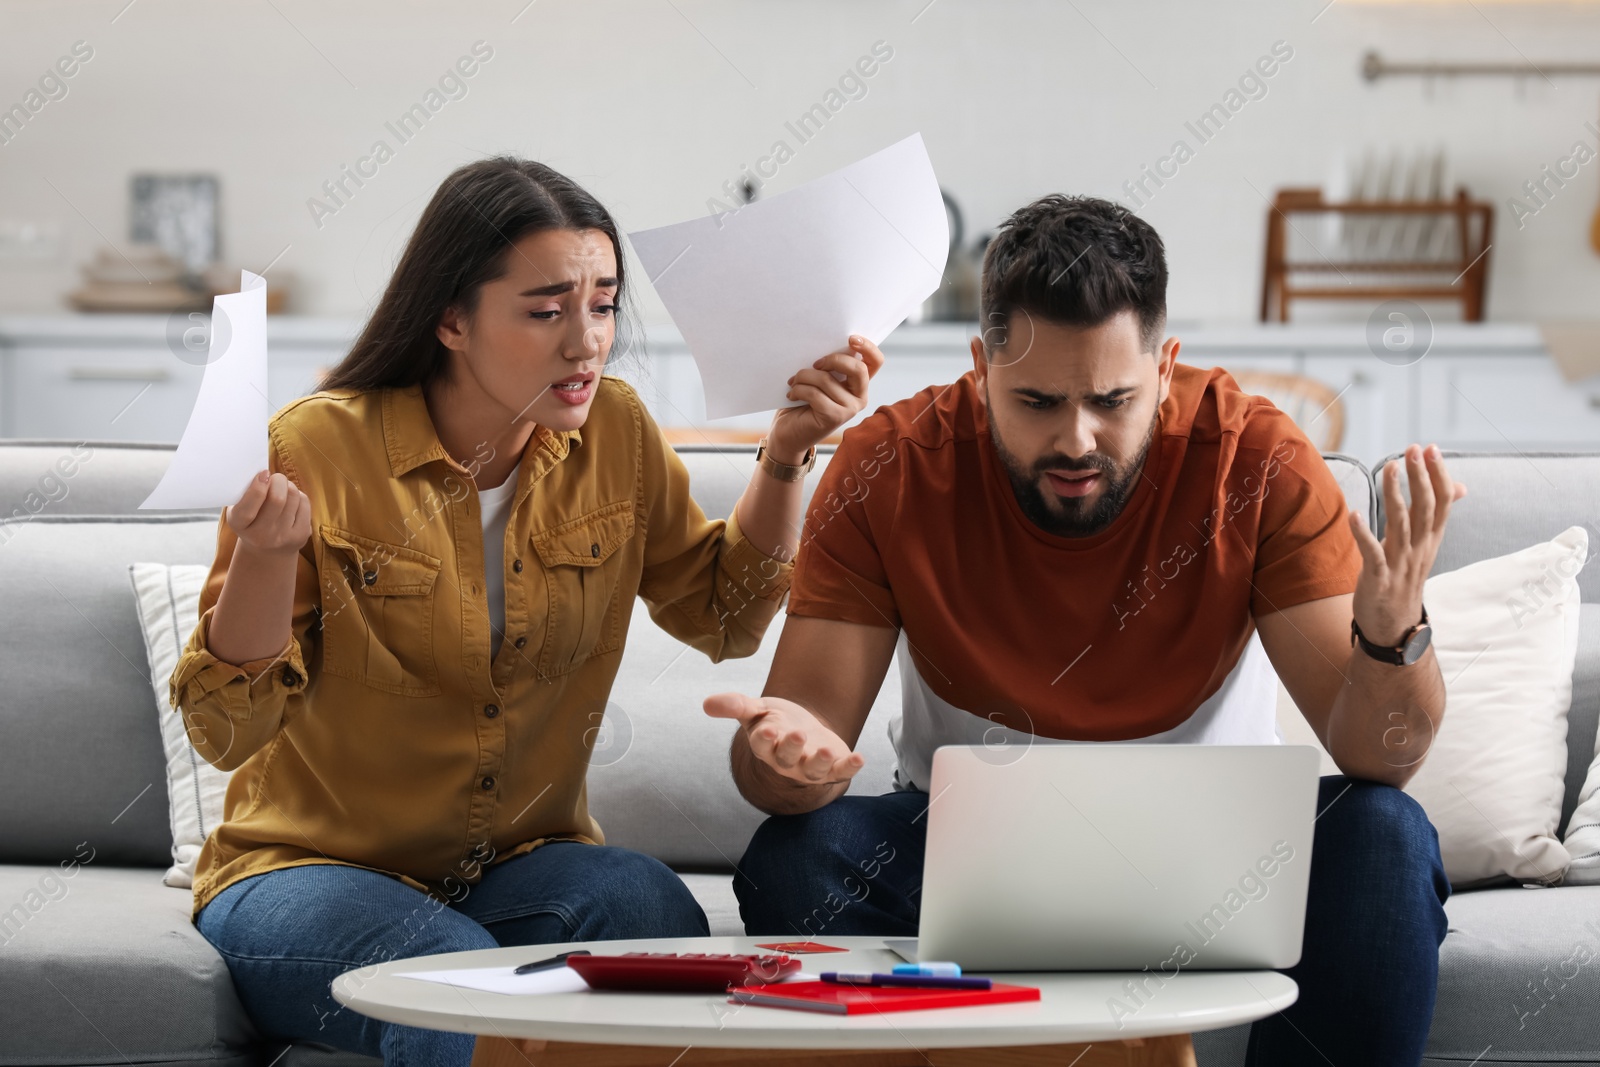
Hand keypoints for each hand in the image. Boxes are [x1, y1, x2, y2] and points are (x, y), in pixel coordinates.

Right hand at [227, 469, 311, 556]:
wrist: (267, 551)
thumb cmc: (251, 521)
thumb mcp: (238, 510)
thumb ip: (245, 493)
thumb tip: (263, 473)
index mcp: (239, 526)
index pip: (248, 507)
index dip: (257, 487)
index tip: (263, 474)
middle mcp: (261, 536)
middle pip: (277, 498)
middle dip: (278, 480)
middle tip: (275, 478)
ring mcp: (283, 537)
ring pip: (293, 496)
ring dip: (288, 486)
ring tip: (282, 488)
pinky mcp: (301, 536)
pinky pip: (304, 503)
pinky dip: (298, 495)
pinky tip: (291, 500)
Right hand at [703, 691, 864, 784]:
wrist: (802, 730)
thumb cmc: (775, 721)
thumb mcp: (755, 710)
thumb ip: (735, 705)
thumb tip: (707, 703)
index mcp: (766, 746)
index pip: (762, 745)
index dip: (764, 738)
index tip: (767, 728)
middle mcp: (786, 761)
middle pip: (787, 758)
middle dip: (792, 748)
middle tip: (797, 735)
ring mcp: (809, 767)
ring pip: (813, 770)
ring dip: (820, 762)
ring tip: (827, 751)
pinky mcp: (831, 768)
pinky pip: (840, 772)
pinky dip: (850, 768)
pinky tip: (860, 758)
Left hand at [765, 335, 885, 461]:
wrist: (788, 432)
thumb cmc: (802, 401)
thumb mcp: (817, 377)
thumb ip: (827, 364)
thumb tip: (823, 343)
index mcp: (858, 383)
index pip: (875, 361)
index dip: (868, 347)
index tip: (850, 338)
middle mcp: (859, 396)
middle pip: (858, 369)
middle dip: (833, 360)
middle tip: (814, 363)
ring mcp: (850, 409)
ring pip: (827, 380)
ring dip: (804, 376)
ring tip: (793, 382)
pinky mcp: (835, 418)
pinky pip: (815, 394)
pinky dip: (798, 390)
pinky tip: (791, 395)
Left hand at [1349, 443, 1466, 646]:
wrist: (1394, 628)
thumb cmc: (1405, 580)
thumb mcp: (1424, 546)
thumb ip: (1434, 515)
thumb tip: (1460, 486)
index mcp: (1430, 540)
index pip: (1442, 502)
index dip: (1438, 475)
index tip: (1430, 448)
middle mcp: (1420, 549)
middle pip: (1425, 508)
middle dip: (1421, 477)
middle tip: (1414, 449)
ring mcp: (1400, 564)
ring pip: (1402, 525)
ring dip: (1396, 495)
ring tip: (1389, 468)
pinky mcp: (1379, 579)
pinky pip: (1373, 554)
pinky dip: (1363, 534)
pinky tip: (1354, 514)